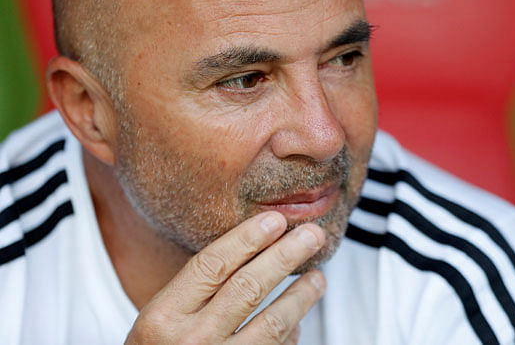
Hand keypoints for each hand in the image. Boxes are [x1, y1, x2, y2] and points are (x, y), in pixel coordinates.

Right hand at [125, 211, 325, 343]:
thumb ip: (196, 291)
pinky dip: (290, 334)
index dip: (247, 238)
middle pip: (248, 287)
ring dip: (301, 296)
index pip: (213, 264)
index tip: (275, 220)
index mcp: (165, 315)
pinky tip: (299, 321)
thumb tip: (254, 257)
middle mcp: (191, 340)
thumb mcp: (159, 319)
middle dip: (285, 255)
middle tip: (311, 235)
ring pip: (273, 323)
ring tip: (317, 277)